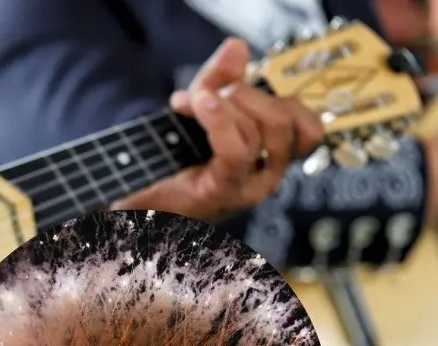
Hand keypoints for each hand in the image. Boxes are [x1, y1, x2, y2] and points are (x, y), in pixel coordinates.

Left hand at [113, 38, 323, 221]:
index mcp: (270, 158)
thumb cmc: (174, 159)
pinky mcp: (223, 192)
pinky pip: (236, 151)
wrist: (138, 197)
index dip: (281, 96)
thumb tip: (236, 47)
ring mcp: (248, 187)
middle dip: (245, 93)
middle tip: (206, 92)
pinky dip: (219, 120)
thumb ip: (220, 78)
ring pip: (260, 131)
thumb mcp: (201, 110)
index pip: (307, 125)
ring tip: (190, 101)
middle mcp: (266, 175)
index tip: (237, 87)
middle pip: (283, 120)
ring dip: (223, 104)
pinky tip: (199, 103)